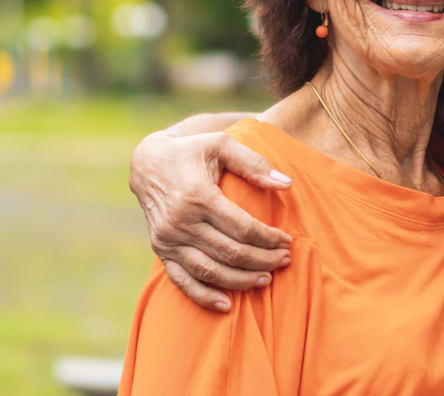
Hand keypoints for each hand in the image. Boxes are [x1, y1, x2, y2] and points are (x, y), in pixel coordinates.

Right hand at [129, 118, 293, 311]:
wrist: (148, 164)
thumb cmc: (192, 151)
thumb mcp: (222, 145)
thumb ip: (254, 163)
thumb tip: (287, 184)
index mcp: (198, 196)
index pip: (243, 227)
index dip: (269, 238)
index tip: (288, 241)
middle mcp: (180, 222)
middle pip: (230, 252)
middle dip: (262, 260)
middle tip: (285, 260)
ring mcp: (168, 240)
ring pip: (210, 271)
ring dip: (241, 280)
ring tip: (267, 279)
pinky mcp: (161, 251)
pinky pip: (182, 281)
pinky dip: (204, 296)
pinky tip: (227, 305)